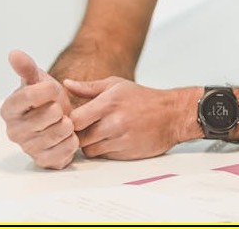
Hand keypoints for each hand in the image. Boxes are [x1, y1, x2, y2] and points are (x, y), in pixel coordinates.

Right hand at [0, 49, 77, 169]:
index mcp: (9, 109)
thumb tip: (14, 53)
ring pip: (58, 132)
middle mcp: (14, 131)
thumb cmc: (47, 99)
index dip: (46, 91)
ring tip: (65, 121)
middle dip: (59, 109)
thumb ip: (26, 68)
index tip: (53, 89)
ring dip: (68, 125)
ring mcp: (28, 148)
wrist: (61, 119)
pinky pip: (64, 151)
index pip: (28, 96)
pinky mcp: (43, 160)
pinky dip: (71, 142)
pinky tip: (69, 136)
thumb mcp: (38, 79)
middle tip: (59, 109)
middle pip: (48, 115)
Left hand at [64, 76, 184, 159]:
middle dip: (78, 134)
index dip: (70, 121)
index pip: (75, 120)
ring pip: (89, 150)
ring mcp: (120, 140)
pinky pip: (103, 156)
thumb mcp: (117, 85)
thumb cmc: (143, 98)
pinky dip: (103, 150)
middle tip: (84, 128)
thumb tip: (66, 84)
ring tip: (99, 133)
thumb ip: (89, 87)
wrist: (172, 115)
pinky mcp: (126, 154)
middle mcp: (114, 123)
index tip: (73, 118)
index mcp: (109, 103)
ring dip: (90, 144)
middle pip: (79, 138)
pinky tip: (111, 140)